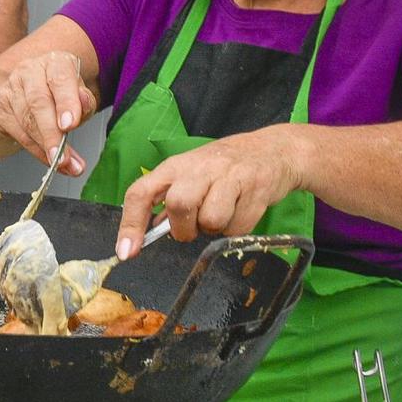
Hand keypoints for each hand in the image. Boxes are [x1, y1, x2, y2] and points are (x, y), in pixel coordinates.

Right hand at [0, 51, 96, 174]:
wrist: (24, 97)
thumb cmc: (58, 95)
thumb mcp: (78, 97)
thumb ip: (84, 102)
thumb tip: (83, 106)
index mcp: (55, 62)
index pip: (60, 79)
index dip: (66, 102)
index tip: (70, 124)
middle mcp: (30, 70)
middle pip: (39, 102)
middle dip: (52, 132)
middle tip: (63, 156)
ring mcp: (11, 88)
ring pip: (27, 121)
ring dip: (45, 146)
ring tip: (62, 163)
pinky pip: (18, 133)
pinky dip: (35, 150)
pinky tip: (48, 160)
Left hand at [115, 125, 308, 257]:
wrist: (274, 150)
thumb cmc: (224, 167)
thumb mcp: (191, 175)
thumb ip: (168, 202)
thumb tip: (146, 233)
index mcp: (175, 166)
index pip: (141, 193)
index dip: (130, 225)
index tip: (126, 252)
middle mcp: (200, 168)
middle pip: (179, 205)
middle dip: (184, 228)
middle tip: (193, 228)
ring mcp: (230, 176)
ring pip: (211, 219)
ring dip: (214, 229)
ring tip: (222, 215)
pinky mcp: (257, 187)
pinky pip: (239, 226)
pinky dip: (237, 229)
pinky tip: (242, 210)